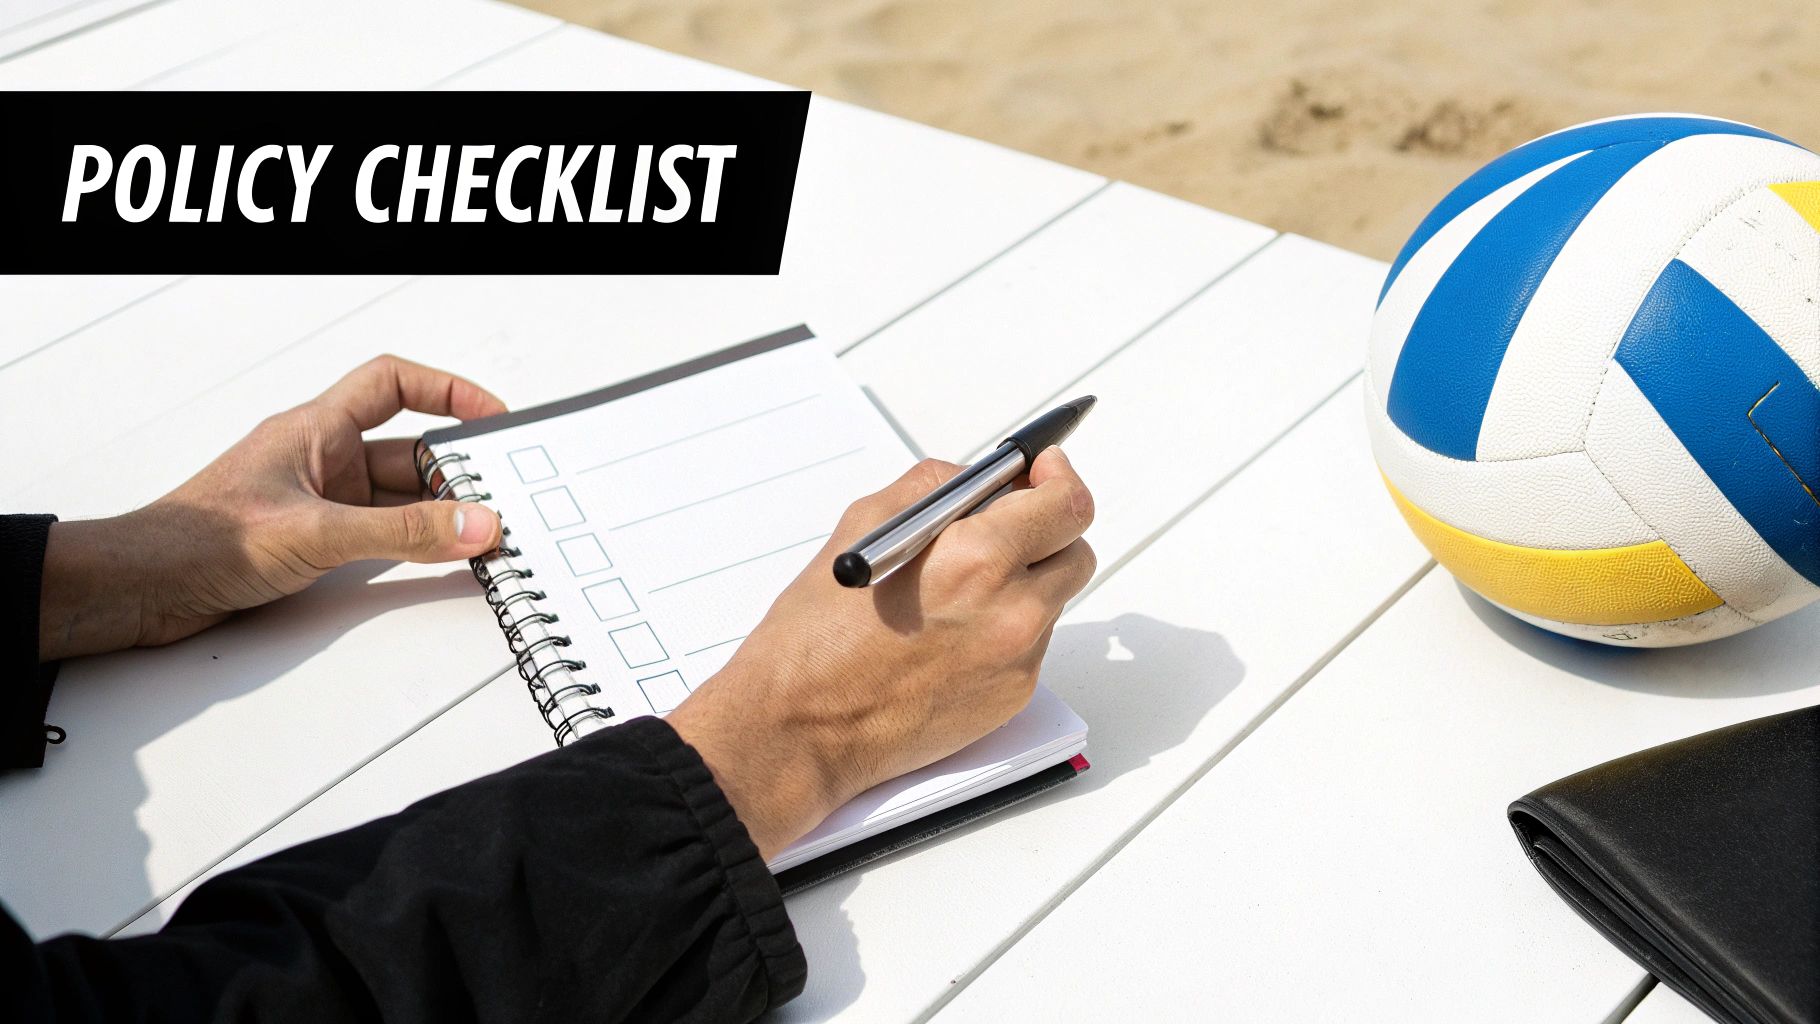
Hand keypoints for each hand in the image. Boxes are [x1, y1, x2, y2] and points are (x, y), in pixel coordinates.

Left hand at [38, 356, 507, 661]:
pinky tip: (440, 558)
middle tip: (499, 496)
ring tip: (482, 533)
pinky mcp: (314, 540)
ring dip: (438, 514)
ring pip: (398, 498)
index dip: (446, 392)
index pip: (392, 384)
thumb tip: (473, 524)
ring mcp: (319, 501)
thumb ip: (402, 532)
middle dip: (455, 472)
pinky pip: (381, 533)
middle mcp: (321, 459)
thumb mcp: (317, 533)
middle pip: (407, 451)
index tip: (491, 417)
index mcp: (315, 430)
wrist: (145, 588)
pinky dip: (415, 543)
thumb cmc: (200, 541)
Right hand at [667, 447, 1095, 858]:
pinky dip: (1004, 628)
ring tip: (958, 592)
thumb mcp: (865, 524)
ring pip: (1053, 598)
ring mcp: (1018, 660)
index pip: (1067, 504)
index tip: (1044, 471)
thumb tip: (982, 480)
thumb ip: (936, 487)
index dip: (1059, 479)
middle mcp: (1012, 611)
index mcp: (978, 558)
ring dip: (1025, 580)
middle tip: (1006, 525)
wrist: (800, 728)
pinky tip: (949, 635)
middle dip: (1047, 531)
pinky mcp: (1012, 697)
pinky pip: (1031, 644)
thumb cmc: (816, 635)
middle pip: (1077, 551)